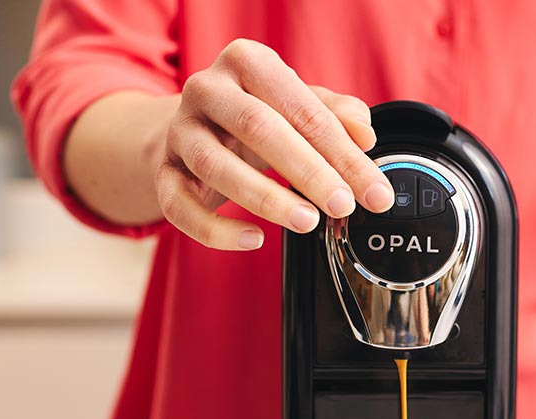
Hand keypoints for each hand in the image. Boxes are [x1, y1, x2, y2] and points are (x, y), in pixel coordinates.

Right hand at [156, 38, 394, 249]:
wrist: (194, 129)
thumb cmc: (256, 116)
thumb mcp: (297, 104)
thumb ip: (334, 114)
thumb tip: (365, 135)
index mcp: (246, 61)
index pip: (302, 108)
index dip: (343, 153)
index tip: (373, 191)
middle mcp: (207, 89)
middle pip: (259, 128)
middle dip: (308, 172)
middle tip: (342, 205)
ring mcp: (179, 131)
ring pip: (217, 167)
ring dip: (266, 199)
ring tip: (307, 222)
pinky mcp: (162, 172)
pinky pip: (180, 206)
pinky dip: (216, 230)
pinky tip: (253, 240)